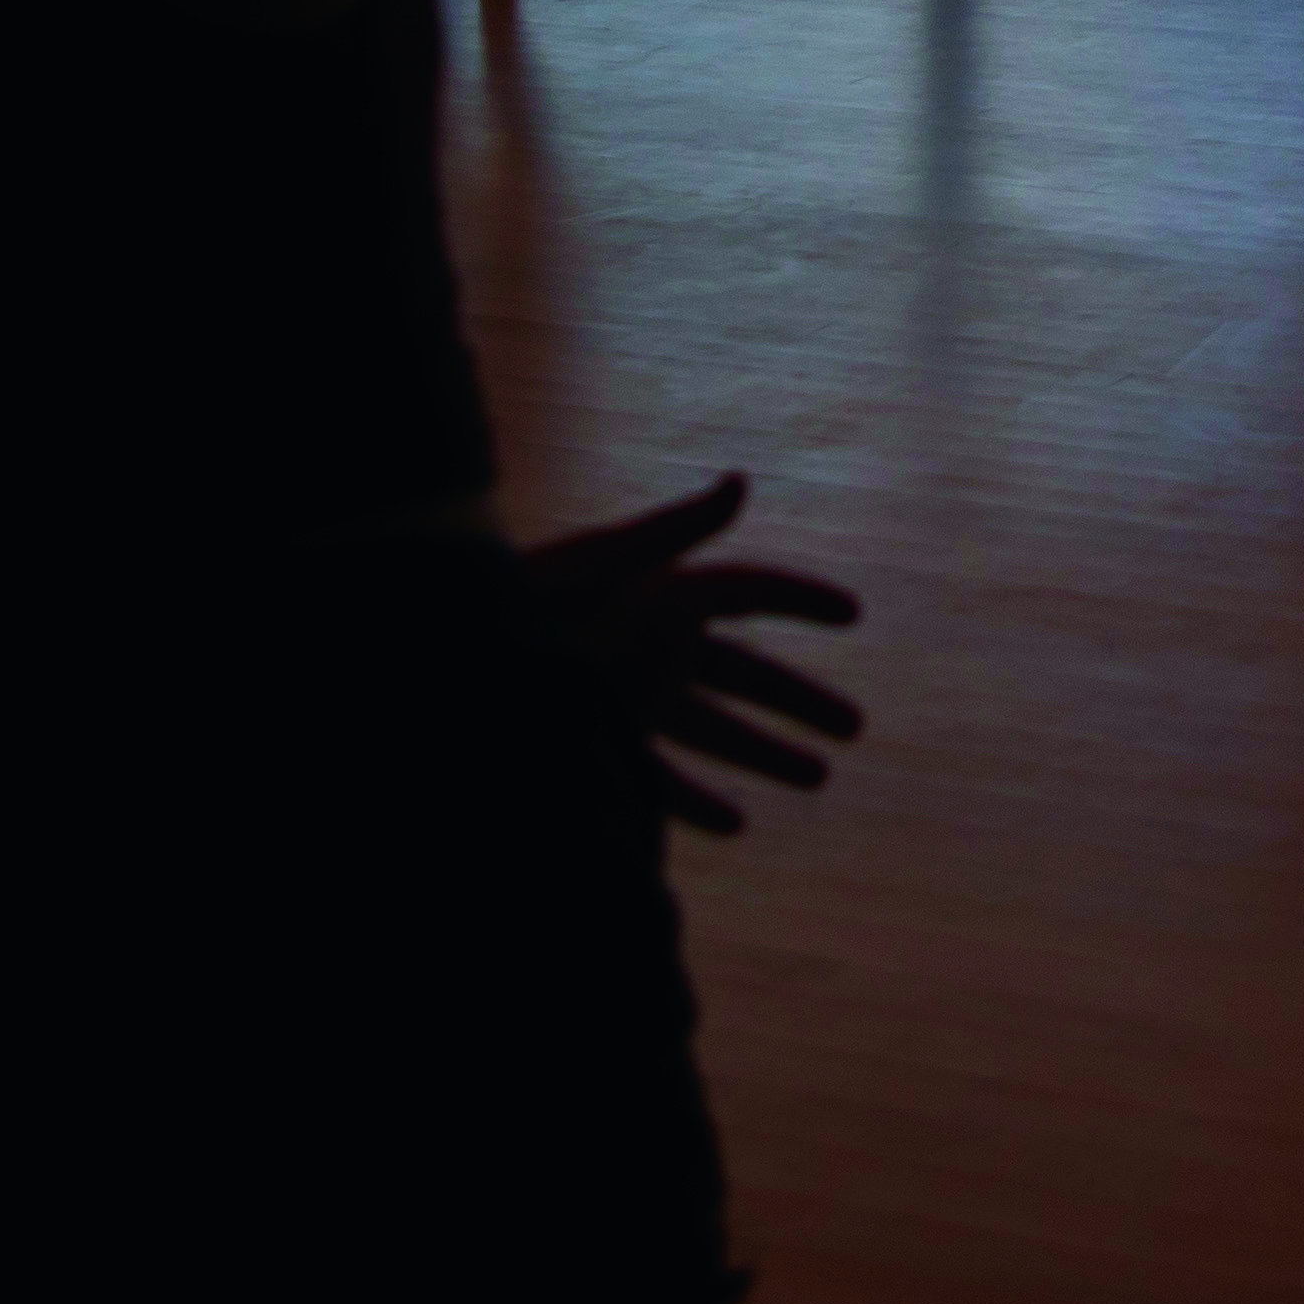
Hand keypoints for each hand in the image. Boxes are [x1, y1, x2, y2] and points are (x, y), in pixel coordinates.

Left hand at [517, 471, 862, 838]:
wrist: (448, 656)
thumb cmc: (525, 596)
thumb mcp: (606, 561)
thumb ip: (677, 530)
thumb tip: (740, 481)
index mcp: (661, 594)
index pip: (748, 593)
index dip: (799, 600)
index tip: (852, 613)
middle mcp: (650, 647)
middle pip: (743, 676)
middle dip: (799, 700)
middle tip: (856, 726)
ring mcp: (626, 700)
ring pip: (714, 732)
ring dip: (765, 753)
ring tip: (817, 776)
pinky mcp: (598, 746)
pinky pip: (661, 781)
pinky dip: (699, 801)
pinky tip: (736, 822)